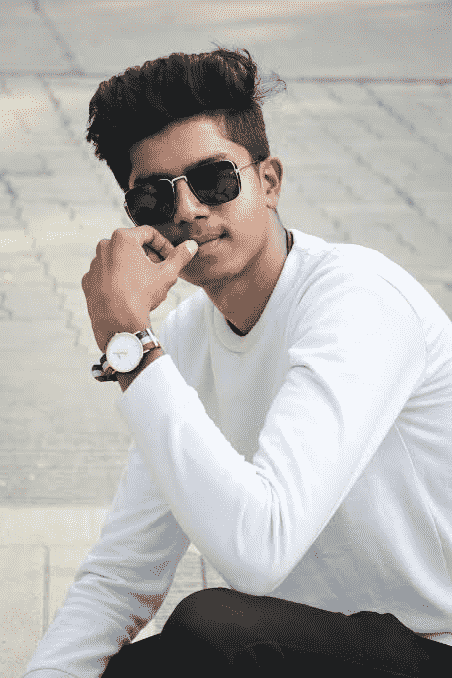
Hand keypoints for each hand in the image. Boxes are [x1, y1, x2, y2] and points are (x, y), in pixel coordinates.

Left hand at [81, 226, 197, 351]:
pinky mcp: (88, 281)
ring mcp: (94, 264)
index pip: (149, 234)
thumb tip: (191, 245)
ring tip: (145, 285)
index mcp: (122, 238)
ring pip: (119, 260)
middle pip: (133, 246)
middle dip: (148, 257)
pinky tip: (129, 293)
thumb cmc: (141, 296)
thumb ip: (180, 256)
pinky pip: (107, 275)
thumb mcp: (167, 274)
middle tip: (160, 272)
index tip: (170, 257)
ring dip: (133, 268)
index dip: (164, 245)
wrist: (118, 324)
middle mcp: (104, 247)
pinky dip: (118, 280)